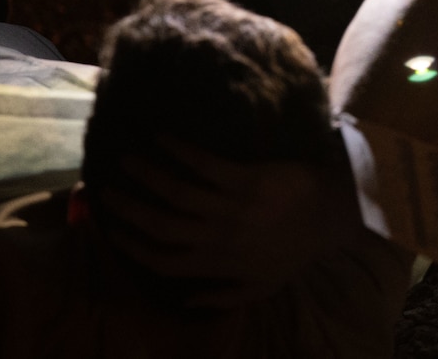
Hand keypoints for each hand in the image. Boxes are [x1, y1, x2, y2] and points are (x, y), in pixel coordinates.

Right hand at [97, 138, 358, 306]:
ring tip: (127, 158)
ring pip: (176, 192)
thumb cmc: (293, 252)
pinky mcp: (246, 178)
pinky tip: (162, 137)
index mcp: (216, 263)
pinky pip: (204, 163)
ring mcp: (230, 206)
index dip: (131, 245)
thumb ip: (221, 297)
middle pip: (160, 224)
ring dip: (147, 175)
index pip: (161, 260)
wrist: (331, 218)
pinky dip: (179, 150)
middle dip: (128, 208)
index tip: (110, 227)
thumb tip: (185, 300)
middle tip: (106, 189)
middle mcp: (217, 237)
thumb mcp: (259, 287)